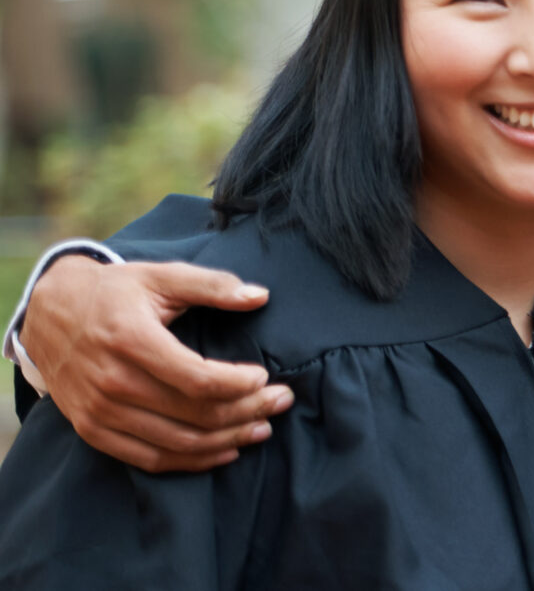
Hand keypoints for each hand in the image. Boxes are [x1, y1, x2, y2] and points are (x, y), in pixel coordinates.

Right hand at [21, 256, 290, 471]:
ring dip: (227, 440)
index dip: (239, 384)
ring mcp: (99, 412)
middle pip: (194, 413)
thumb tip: (260, 296)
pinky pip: (148, 459)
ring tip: (263, 428)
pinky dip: (190, 461)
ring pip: (177, 443)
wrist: (48, 316)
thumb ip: (211, 285)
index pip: (197, 379)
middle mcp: (112, 382)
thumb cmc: (113, 293)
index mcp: (131, 340)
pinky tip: (224, 450)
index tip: (265, 377)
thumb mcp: (159, 276)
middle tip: (281, 401)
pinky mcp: (92, 431)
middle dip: (247, 411)